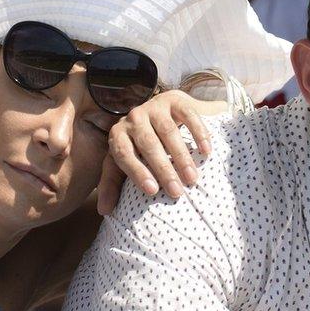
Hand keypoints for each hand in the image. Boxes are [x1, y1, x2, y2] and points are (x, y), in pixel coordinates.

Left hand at [97, 90, 224, 214]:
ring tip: (192, 178)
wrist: (163, 114)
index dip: (137, 172)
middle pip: (148, 144)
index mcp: (118, 134)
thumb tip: (103, 210)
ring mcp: (154, 106)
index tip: (153, 191)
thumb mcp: (123, 163)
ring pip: (168, 131)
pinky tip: (206, 152)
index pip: (123, 154)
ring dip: (181, 156)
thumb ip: (112, 183)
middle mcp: (133, 118)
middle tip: (176, 192)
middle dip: (163, 169)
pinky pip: (187, 115)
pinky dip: (198, 133)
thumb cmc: (140, 147)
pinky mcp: (175, 99)